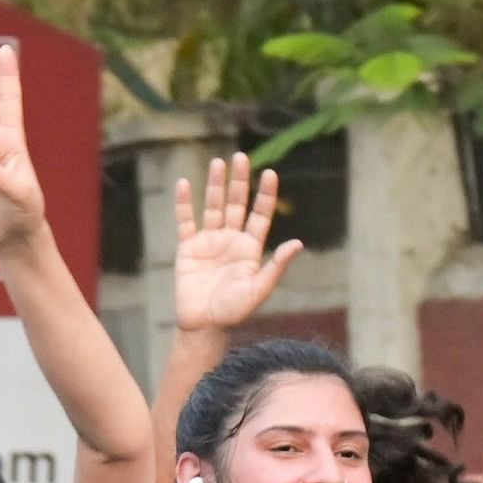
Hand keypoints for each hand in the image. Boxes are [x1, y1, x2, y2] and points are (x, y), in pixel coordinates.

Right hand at [168, 156, 303, 335]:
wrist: (203, 325)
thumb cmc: (234, 312)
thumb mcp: (259, 289)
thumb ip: (276, 266)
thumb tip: (298, 243)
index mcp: (250, 248)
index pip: (260, 214)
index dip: (265, 194)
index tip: (270, 173)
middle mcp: (231, 240)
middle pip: (236, 204)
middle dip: (239, 181)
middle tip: (241, 156)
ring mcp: (209, 242)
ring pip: (213, 207)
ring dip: (215, 185)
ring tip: (219, 162)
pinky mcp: (188, 249)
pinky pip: (185, 221)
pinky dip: (184, 204)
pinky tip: (185, 184)